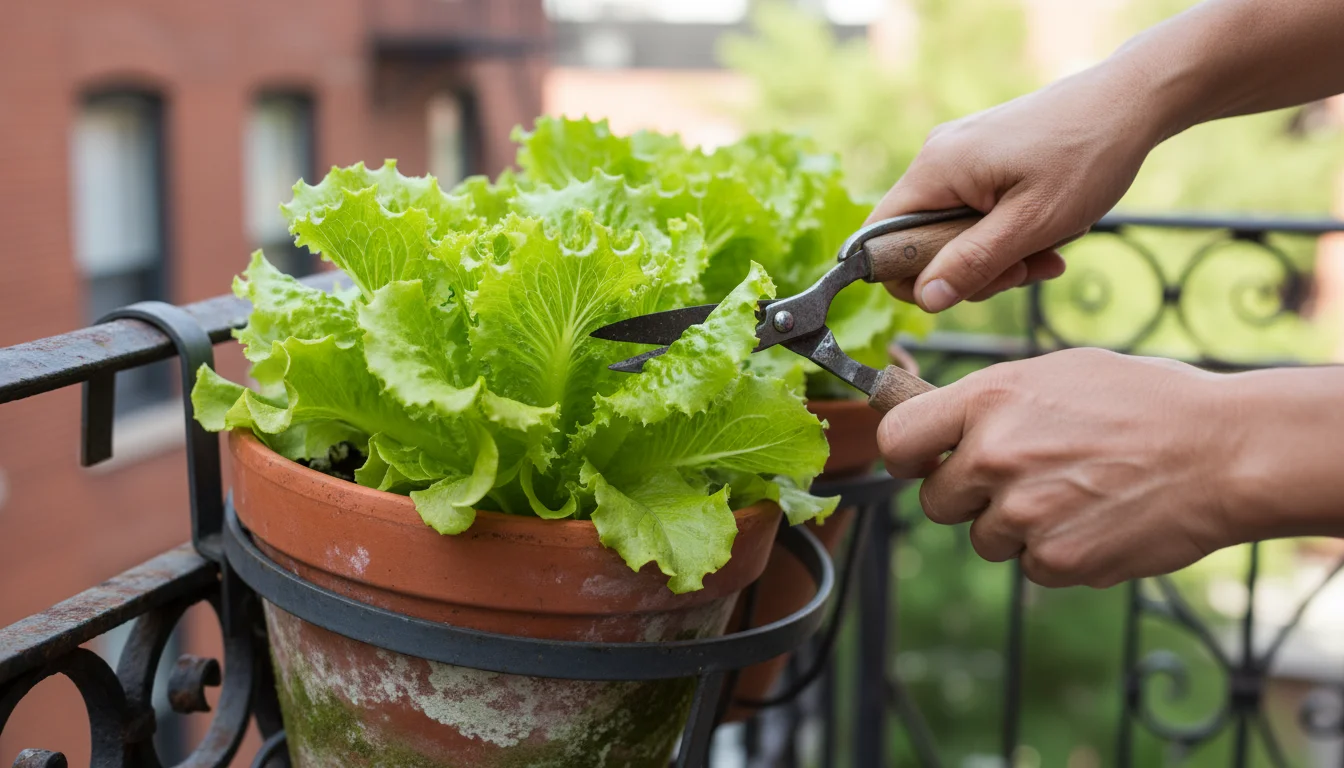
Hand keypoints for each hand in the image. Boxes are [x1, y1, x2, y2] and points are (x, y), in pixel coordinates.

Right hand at [868, 65, 1164, 311]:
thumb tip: (925, 299)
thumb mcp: (1031, 224)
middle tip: (1024, 270)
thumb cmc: (1087, 156)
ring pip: (953, 232)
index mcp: (936, 170)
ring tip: (1048, 249)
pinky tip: (1048, 233)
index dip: (909, 277)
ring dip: (998, 255)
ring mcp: (959, 157)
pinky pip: (976, 213)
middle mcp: (937, 159)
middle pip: (921, 242)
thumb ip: (973, 263)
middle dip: (972, 269)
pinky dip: (1008, 233)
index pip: (880, 239)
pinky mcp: (982, 159)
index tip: (965, 286)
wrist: (1132, 101)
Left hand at [877, 349, 1243, 587]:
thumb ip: (989, 403)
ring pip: (984, 538)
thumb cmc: (1144, 402)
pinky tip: (1097, 519)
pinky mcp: (1056, 560)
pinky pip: (1030, 565)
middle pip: (937, 501)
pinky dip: (1057, 552)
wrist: (1223, 451)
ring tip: (1074, 492)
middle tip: (1023, 477)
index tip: (923, 460)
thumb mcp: (1056, 373)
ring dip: (1016, 526)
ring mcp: (1022, 513)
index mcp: (988, 400)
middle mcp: (993, 456)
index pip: (897, 440)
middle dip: (970, 496)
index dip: (906, 456)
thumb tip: (938, 423)